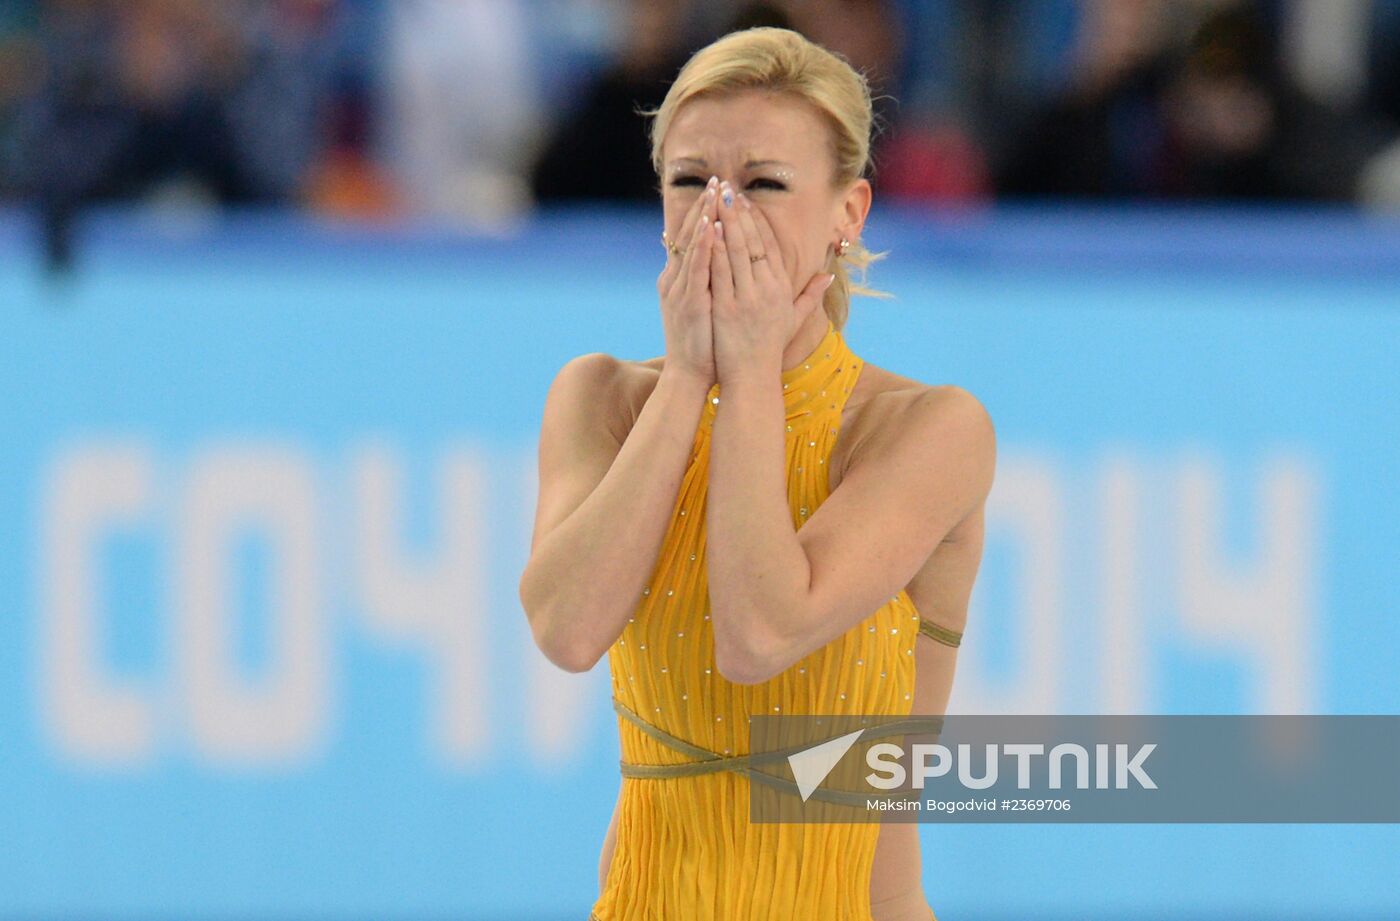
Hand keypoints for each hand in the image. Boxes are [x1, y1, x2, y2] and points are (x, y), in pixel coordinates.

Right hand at [657, 176, 720, 386]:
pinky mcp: (689, 302)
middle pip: (689, 234)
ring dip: (703, 217)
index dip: (704, 213)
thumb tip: (721, 264)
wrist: (689, 375)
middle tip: (716, 180)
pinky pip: (697, 268)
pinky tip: (713, 226)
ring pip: (692, 245)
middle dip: (703, 206)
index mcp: (681, 279)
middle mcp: (675, 279)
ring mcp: (680, 289)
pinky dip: (704, 245)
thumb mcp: (707, 306)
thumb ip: (712, 282)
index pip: (692, 238)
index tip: (718, 191)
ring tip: (714, 192)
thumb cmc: (703, 345)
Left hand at [708, 181, 833, 383]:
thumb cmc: (769, 349)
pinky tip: (709, 229)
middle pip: (753, 242)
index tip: (746, 200)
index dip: (757, 220)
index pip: (770, 246)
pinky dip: (715, 249)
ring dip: (727, 222)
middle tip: (728, 187)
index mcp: (781, 289)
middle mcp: (766, 290)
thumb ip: (811, 295)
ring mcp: (746, 298)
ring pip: (737, 252)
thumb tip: (828, 273)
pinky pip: (720, 273)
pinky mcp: (726, 308)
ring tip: (716, 198)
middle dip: (740, 212)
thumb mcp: (794, 320)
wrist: (752, 379)